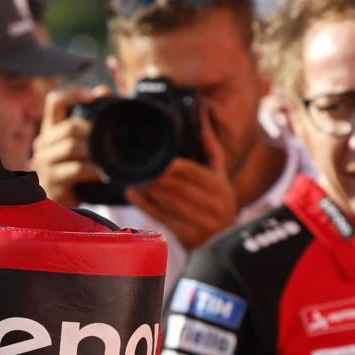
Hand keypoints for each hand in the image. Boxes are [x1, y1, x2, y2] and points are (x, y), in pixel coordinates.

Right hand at [31, 84, 109, 206]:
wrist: (63, 202)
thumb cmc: (74, 169)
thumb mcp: (82, 142)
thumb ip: (91, 117)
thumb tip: (103, 91)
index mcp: (51, 129)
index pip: (55, 101)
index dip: (73, 93)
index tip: (92, 96)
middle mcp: (43, 143)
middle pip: (69, 127)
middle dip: (92, 131)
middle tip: (109, 139)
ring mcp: (44, 164)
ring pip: (71, 147)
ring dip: (94, 151)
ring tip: (109, 156)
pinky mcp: (51, 182)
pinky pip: (75, 170)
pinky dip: (93, 170)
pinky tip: (103, 173)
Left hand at [125, 108, 237, 251]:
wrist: (222, 242)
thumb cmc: (218, 202)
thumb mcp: (221, 176)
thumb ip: (211, 147)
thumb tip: (203, 112)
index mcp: (222, 187)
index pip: (195, 173)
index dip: (175, 166)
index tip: (158, 160)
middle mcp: (214, 205)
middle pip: (179, 187)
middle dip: (156, 177)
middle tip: (137, 167)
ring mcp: (201, 223)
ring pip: (168, 202)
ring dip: (147, 189)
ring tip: (133, 178)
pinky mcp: (187, 236)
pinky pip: (162, 217)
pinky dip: (145, 204)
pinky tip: (132, 194)